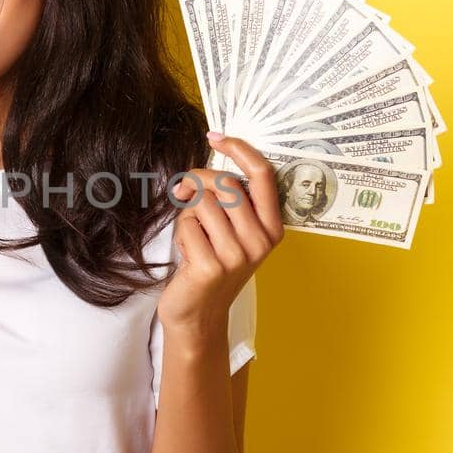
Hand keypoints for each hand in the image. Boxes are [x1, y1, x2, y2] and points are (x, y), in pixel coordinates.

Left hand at [156, 133, 284, 334]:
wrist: (198, 315)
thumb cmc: (211, 264)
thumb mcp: (232, 231)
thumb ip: (230, 200)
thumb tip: (209, 163)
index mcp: (272, 228)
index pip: (263, 175)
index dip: (240, 149)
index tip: (216, 137)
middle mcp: (261, 241)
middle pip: (226, 184)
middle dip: (198, 181)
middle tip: (182, 192)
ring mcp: (238, 255)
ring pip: (203, 203)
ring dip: (188, 213)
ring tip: (193, 235)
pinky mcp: (211, 267)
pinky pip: (186, 225)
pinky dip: (180, 233)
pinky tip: (187, 254)